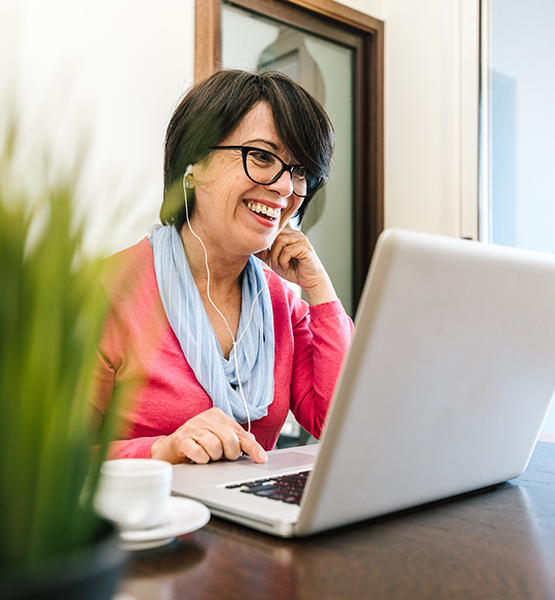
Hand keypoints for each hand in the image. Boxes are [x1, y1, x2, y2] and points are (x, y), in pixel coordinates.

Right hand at [150, 407, 267, 464]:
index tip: (262, 459)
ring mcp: (192, 427)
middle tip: (223, 457)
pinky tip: (199, 458)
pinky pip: (199, 453)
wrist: (171, 448)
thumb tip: (256, 447)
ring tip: (209, 456)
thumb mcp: (220, 438)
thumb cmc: (199, 443)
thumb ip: (238, 440)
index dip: (252, 448)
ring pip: (214, 447)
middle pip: (229, 439)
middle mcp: (205, 418)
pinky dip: (201, 459)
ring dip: (213, 457)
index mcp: (218, 415)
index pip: (241, 433)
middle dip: (229, 454)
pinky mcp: (180, 440)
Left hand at [256, 226, 336, 304]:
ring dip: (275, 256)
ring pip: (280, 241)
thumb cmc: (293, 269)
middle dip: (269, 249)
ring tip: (278, 265)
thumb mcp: (274, 261)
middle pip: (274, 234)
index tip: (263, 254)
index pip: (273, 228)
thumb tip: (250, 247)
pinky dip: (283, 260)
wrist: (308, 280)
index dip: (265, 240)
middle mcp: (295, 233)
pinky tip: (286, 266)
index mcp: (288, 233)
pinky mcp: (305, 248)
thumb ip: (264, 253)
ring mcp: (301, 239)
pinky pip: (287, 250)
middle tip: (270, 261)